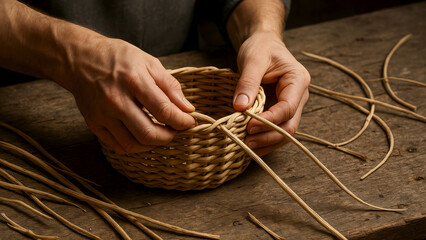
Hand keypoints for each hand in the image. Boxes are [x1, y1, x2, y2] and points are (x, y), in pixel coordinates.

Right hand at [66, 38, 195, 152]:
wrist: (80, 59)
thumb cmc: (118, 58)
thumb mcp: (148, 63)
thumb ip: (170, 86)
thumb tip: (187, 108)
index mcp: (133, 81)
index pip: (164, 110)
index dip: (182, 121)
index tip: (190, 122)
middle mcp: (116, 100)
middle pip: (148, 133)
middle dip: (169, 136)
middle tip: (176, 130)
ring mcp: (102, 115)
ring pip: (133, 144)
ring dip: (154, 144)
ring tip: (162, 134)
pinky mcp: (94, 124)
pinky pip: (118, 146)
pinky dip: (136, 147)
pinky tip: (144, 138)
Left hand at [233, 31, 309, 155]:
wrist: (263, 45)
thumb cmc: (260, 48)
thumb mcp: (253, 60)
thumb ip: (248, 82)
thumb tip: (240, 107)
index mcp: (298, 80)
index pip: (287, 108)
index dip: (269, 121)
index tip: (249, 126)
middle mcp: (299, 96)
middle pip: (289, 125)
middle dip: (268, 136)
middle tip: (246, 142)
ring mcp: (291, 106)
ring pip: (284, 132)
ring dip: (266, 142)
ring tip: (245, 146)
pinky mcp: (280, 112)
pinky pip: (275, 130)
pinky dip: (263, 139)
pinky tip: (249, 144)